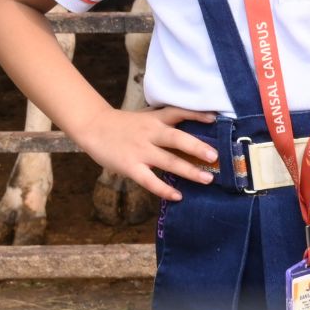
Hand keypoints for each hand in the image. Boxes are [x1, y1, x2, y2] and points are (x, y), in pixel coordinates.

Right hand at [67, 104, 217, 201]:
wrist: (93, 127)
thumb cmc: (125, 125)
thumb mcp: (147, 118)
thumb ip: (166, 123)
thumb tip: (195, 131)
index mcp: (156, 119)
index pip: (179, 113)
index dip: (197, 115)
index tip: (215, 119)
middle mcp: (151, 133)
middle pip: (177, 139)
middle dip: (197, 148)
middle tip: (215, 157)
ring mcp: (140, 150)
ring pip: (168, 161)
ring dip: (189, 171)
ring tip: (208, 179)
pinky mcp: (130, 166)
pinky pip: (149, 180)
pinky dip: (164, 189)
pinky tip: (178, 196)